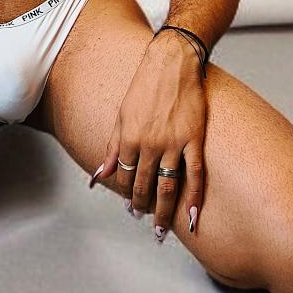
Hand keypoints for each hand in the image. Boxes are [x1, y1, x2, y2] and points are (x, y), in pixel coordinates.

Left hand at [89, 30, 207, 239]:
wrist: (172, 63)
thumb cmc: (145, 87)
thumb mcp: (120, 117)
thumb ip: (111, 149)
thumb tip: (97, 177)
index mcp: (128, 139)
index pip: (124, 177)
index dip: (126, 195)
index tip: (130, 206)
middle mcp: (149, 144)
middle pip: (144, 187)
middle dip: (143, 209)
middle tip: (146, 224)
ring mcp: (173, 143)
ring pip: (168, 186)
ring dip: (164, 212)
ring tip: (163, 230)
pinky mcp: (194, 139)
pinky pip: (195, 174)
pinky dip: (194, 197)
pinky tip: (192, 216)